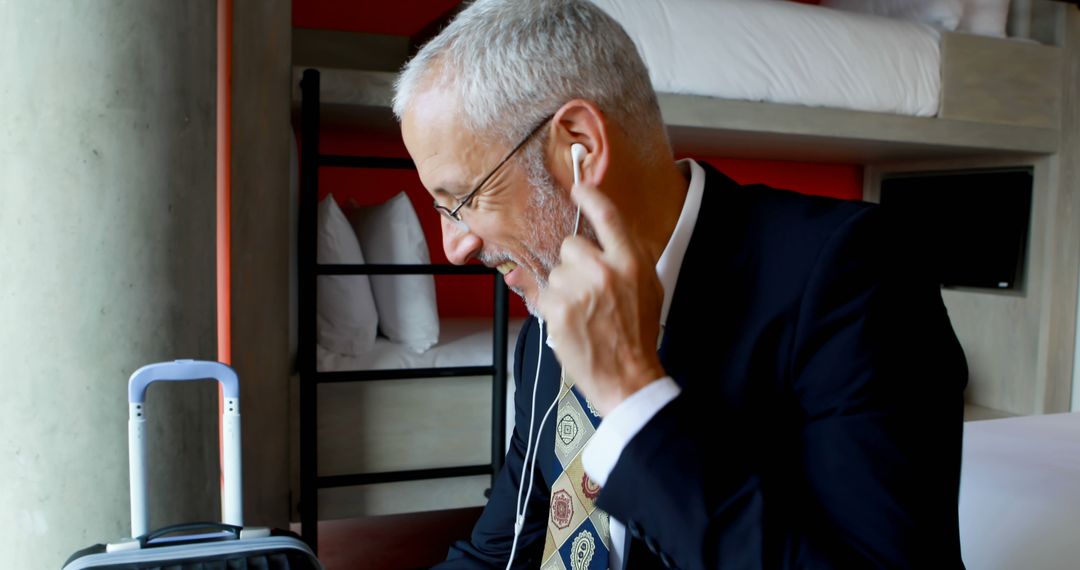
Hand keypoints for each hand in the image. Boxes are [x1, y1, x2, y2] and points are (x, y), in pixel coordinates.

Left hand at [536, 182, 665, 415]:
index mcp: (631, 262)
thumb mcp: (649, 288)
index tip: (579, 188)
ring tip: (583, 313)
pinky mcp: (558, 308)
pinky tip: (571, 323)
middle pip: (571, 245)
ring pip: (556, 271)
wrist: (627, 377)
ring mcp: (579, 289)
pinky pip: (543, 293)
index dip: (591, 197)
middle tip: (589, 291)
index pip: (608, 216)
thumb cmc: (637, 334)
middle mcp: (605, 270)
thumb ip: (630, 256)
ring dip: (563, 288)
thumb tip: (608, 230)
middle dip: (574, 264)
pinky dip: (552, 308)